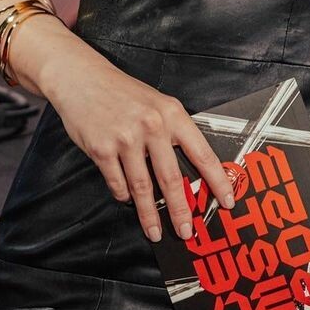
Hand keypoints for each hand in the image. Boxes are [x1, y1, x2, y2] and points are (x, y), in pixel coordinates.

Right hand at [50, 67, 236, 242]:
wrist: (82, 78)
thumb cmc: (122, 93)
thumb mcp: (157, 104)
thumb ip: (173, 132)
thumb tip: (191, 170)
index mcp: (172, 114)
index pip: (202, 154)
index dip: (217, 181)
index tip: (227, 201)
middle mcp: (152, 126)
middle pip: (172, 178)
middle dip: (181, 211)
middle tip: (187, 231)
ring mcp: (126, 138)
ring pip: (143, 187)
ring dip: (150, 214)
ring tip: (155, 231)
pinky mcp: (102, 149)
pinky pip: (118, 183)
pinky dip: (123, 195)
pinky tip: (126, 198)